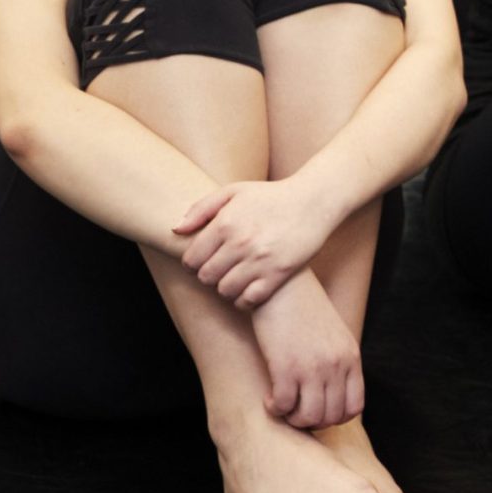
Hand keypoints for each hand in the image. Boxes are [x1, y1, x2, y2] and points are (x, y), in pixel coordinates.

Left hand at [177, 176, 344, 309]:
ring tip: (234, 280)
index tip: (204, 261)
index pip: (191, 260)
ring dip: (227, 288)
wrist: (316, 200)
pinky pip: (250, 299)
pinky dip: (244, 300)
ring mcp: (261, 259)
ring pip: (226, 291)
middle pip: (206, 277)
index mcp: (225, 224)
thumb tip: (175, 231)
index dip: (193, 264)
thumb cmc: (272, 195)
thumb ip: (201, 209)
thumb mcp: (234, 191)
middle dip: (209, 277)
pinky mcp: (280, 272)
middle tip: (220, 270)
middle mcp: (240, 243)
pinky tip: (248, 290)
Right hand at [252, 277, 362, 427]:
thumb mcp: (334, 334)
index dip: (335, 418)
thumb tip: (330, 389)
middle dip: (312, 422)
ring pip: (310, 417)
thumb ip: (338, 360)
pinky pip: (284, 405)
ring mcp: (313, 368)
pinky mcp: (286, 367)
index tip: (318, 412)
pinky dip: (276, 408)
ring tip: (284, 407)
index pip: (354, 407)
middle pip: (331, 417)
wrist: (283, 287)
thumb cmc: (304, 310)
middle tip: (296, 413)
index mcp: (351, 358)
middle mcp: (336, 366)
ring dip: (293, 419)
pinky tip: (270, 398)